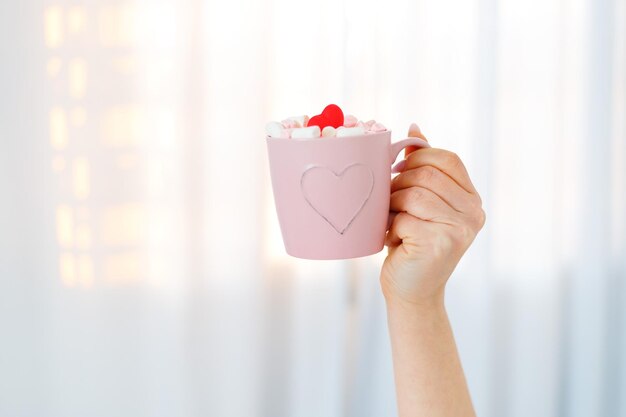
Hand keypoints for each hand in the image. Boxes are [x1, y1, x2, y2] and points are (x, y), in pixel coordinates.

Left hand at [381, 123, 485, 306]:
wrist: (412, 292)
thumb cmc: (412, 244)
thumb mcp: (420, 203)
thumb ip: (422, 167)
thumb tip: (415, 127)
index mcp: (472, 199)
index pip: (447, 159)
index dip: (417, 158)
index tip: (398, 172)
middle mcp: (474, 213)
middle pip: (426, 174)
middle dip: (398, 185)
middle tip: (390, 204)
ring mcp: (460, 229)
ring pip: (413, 194)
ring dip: (393, 206)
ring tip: (392, 221)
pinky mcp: (441, 244)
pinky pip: (405, 218)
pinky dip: (391, 227)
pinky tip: (395, 240)